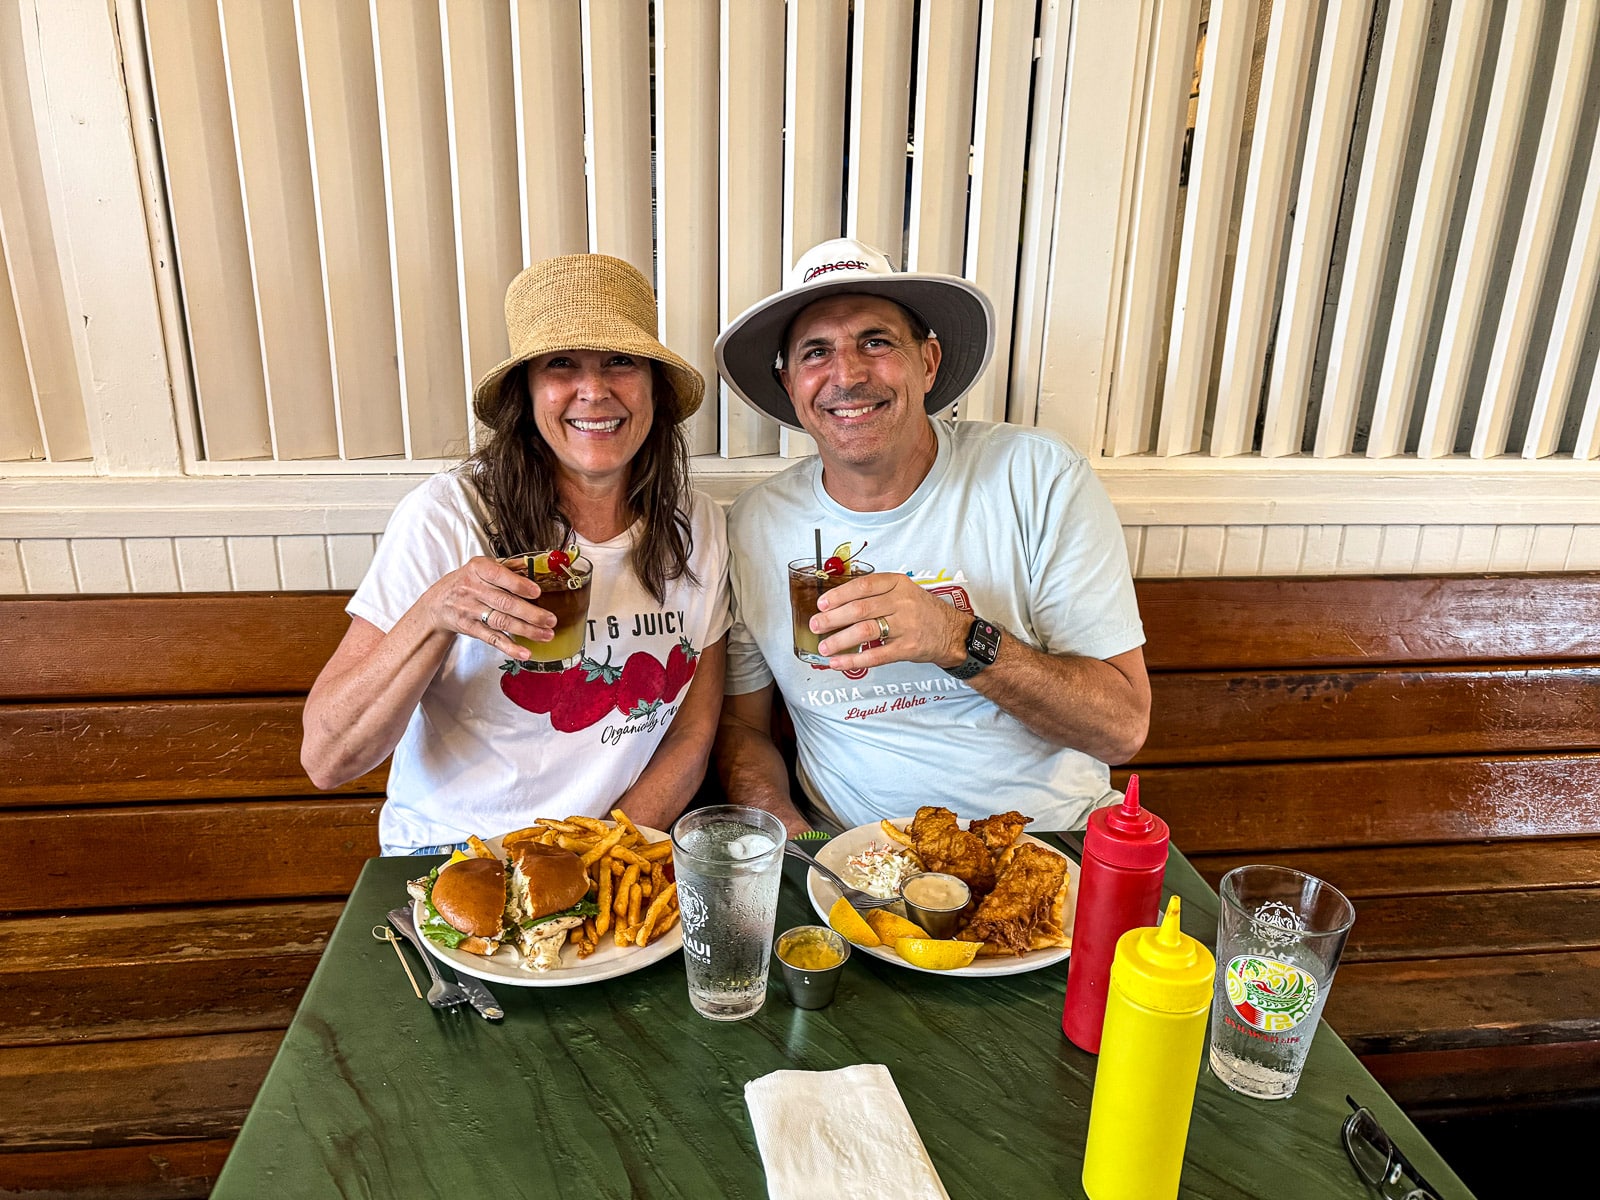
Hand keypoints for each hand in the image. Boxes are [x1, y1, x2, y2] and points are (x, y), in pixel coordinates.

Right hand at [426, 556, 557, 658]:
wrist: (438, 603)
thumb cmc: (467, 582)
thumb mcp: (481, 567)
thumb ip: (508, 566)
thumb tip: (535, 565)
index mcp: (478, 569)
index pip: (499, 575)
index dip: (518, 584)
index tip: (537, 592)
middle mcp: (473, 589)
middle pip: (504, 602)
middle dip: (530, 613)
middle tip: (550, 619)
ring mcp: (470, 610)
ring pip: (501, 622)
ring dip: (526, 630)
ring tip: (546, 634)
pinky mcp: (470, 628)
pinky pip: (492, 638)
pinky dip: (509, 647)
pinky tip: (524, 652)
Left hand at [812, 572, 968, 670]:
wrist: (953, 632)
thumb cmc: (922, 611)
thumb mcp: (903, 592)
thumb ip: (876, 594)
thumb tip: (837, 605)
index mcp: (898, 583)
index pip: (863, 586)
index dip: (839, 595)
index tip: (822, 603)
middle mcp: (902, 602)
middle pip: (860, 608)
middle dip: (833, 618)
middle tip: (816, 625)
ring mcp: (906, 625)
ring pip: (866, 630)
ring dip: (840, 639)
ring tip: (824, 646)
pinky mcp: (908, 648)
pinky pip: (876, 655)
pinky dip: (854, 660)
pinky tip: (839, 662)